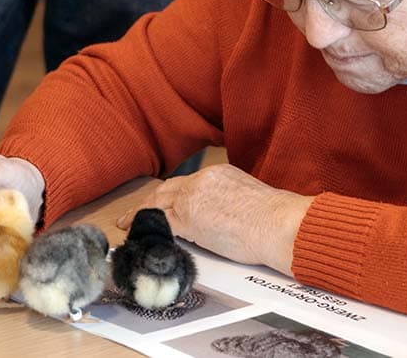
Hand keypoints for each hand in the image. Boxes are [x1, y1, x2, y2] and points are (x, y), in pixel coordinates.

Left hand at [116, 164, 312, 274]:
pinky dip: (144, 226)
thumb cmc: (275, 219)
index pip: (188, 183)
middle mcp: (202, 181)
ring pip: (158, 203)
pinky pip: (158, 221)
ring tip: (128, 222)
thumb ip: (231, 202)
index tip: (166, 201)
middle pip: (168, 189)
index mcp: (219, 174)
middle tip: (137, 211)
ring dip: (142, 213)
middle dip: (151, 200)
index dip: (172, 194)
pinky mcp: (186, 219)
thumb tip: (227, 215)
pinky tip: (135, 232)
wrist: (277, 223)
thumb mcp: (250, 199)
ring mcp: (192, 198)